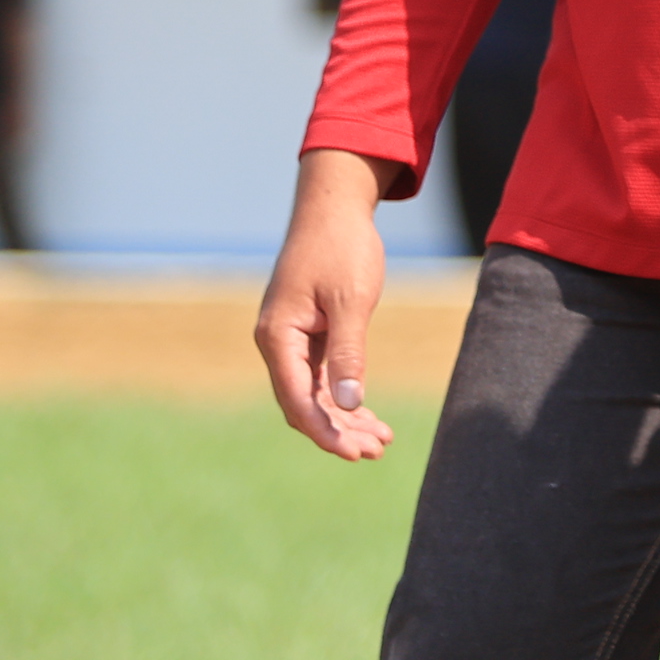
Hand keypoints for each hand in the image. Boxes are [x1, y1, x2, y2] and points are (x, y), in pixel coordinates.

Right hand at [255, 149, 394, 459]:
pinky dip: (343, 395)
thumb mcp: (351, 301)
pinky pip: (321, 376)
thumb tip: (347, 405)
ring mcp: (290, 339)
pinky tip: (369, 413)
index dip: (325, 431)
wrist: (335, 206)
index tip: (355, 453)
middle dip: (338, 431)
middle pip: (303, 403)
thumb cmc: (342, 247)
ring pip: (314, 393)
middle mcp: (277, 342)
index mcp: (277, 336)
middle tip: (377, 450)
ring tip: (382, 440)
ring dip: (344, 418)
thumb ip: (348, 354)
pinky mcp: (307, 333)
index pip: (297, 400)